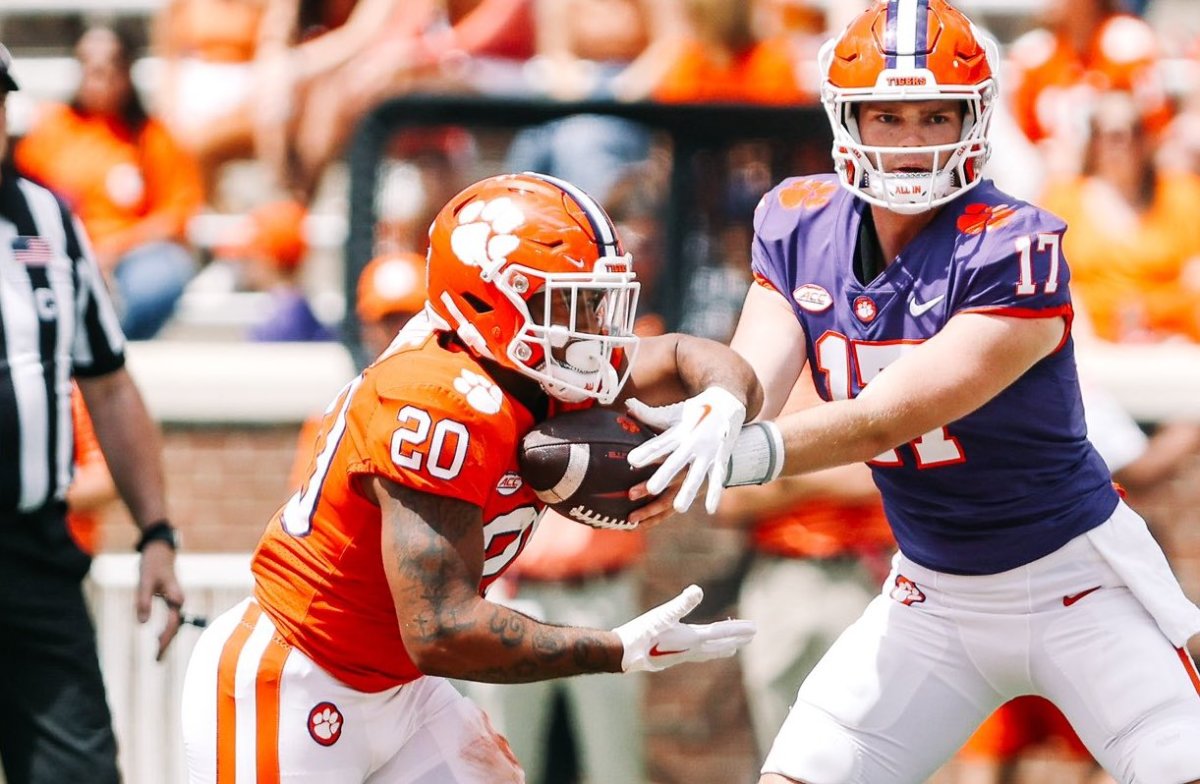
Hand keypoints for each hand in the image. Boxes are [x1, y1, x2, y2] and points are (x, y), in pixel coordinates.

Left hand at [137, 540, 184, 661]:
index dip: (165, 639)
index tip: (157, 653)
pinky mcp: (171, 597)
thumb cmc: (152, 563)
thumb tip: (142, 624)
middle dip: (167, 644)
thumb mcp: (144, 581)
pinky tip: (157, 635)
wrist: (160, 548)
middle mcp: (178, 600)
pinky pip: (171, 618)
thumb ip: (144, 601)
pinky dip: (165, 629)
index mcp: (176, 598)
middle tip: (157, 661)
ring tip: (157, 653)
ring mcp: (176, 599)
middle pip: (175, 627)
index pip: (172, 624)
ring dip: (167, 638)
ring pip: (174, 623)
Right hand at [612, 585, 755, 672]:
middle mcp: (690, 650)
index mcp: (691, 639)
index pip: (721, 633)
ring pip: (708, 652)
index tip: (754, 629)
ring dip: (722, 647)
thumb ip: (682, 602)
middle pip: (719, 645)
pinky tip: (700, 650)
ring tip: (731, 647)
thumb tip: (698, 590)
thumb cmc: (642, 632)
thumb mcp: (662, 613)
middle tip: (751, 637)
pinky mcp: (672, 657)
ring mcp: (681, 656)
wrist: (624, 653)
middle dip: (735, 640)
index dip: (738, 630)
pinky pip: (697, 654)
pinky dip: (706, 651)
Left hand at [626, 387, 746, 514]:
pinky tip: (710, 509)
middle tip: (651, 489)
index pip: (659, 444)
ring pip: (697, 474)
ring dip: (689, 491)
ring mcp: (708, 451)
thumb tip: (628, 405)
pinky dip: (715, 493)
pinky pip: (718, 478)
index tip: (632, 461)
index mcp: (678, 432)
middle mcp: (692, 442)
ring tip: (679, 508)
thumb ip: (649, 414)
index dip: (646, 452)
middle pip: (676, 461)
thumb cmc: (695, 411)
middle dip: (664, 475)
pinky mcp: (721, 458)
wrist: (728, 401)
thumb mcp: (673, 413)